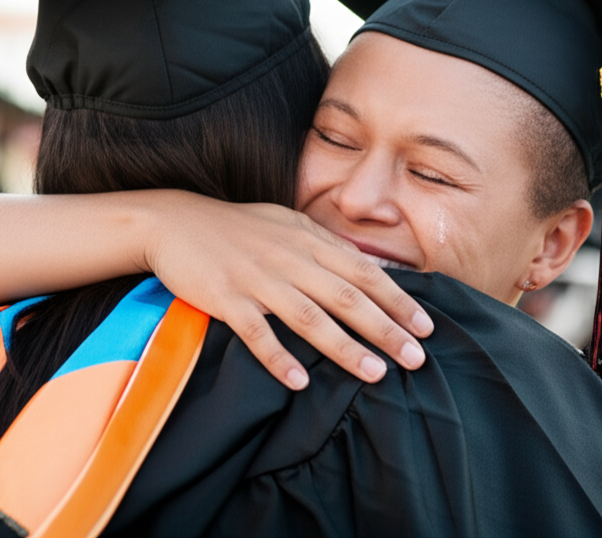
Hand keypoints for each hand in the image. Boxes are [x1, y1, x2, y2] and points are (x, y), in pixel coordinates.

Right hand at [141, 193, 432, 389]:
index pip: (364, 273)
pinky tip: (300, 381)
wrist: (175, 220)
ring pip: (308, 316)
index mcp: (308, 241)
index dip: (398, 300)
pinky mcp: (225, 297)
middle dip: (385, 328)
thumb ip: (326, 243)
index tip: (426, 327)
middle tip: (415, 358)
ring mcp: (257, 279)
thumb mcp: (288, 222)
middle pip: (346, 297)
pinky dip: (278, 357)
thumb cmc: (239, 226)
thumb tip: (368, 265)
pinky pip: (255, 332)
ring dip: (344, 347)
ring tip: (375, 374)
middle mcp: (289, 259)